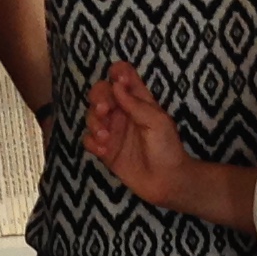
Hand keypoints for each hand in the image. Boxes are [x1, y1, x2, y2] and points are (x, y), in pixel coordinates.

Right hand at [85, 60, 197, 210]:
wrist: (167, 182)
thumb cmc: (168, 149)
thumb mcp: (157, 122)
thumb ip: (136, 103)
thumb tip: (116, 85)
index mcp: (138, 100)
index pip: (123, 75)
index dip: (117, 73)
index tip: (119, 83)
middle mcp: (122, 112)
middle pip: (100, 92)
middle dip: (98, 98)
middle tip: (104, 111)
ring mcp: (113, 130)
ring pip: (91, 115)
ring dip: (94, 123)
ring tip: (106, 138)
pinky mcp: (106, 150)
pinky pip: (89, 140)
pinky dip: (92, 142)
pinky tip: (104, 151)